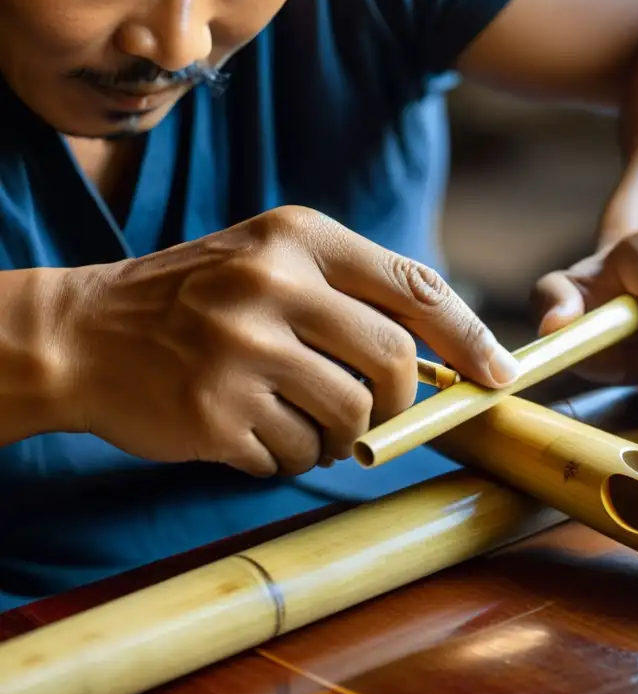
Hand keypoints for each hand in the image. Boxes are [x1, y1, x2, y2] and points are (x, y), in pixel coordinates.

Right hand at [61, 206, 520, 476]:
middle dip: (398, 402)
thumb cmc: (196, 299)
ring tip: (299, 421)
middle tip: (376, 414)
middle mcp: (273, 286)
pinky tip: (250, 430)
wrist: (82, 332)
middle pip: (394, 362)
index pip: (414, 287)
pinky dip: (286, 455)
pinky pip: (293, 455)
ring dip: (338, 436)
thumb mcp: (271, 262)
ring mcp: (241, 350)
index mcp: (299, 237)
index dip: (469, 338)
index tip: (500, 375)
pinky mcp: (216, 412)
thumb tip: (446, 357)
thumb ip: (352, 295)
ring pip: (349, 418)